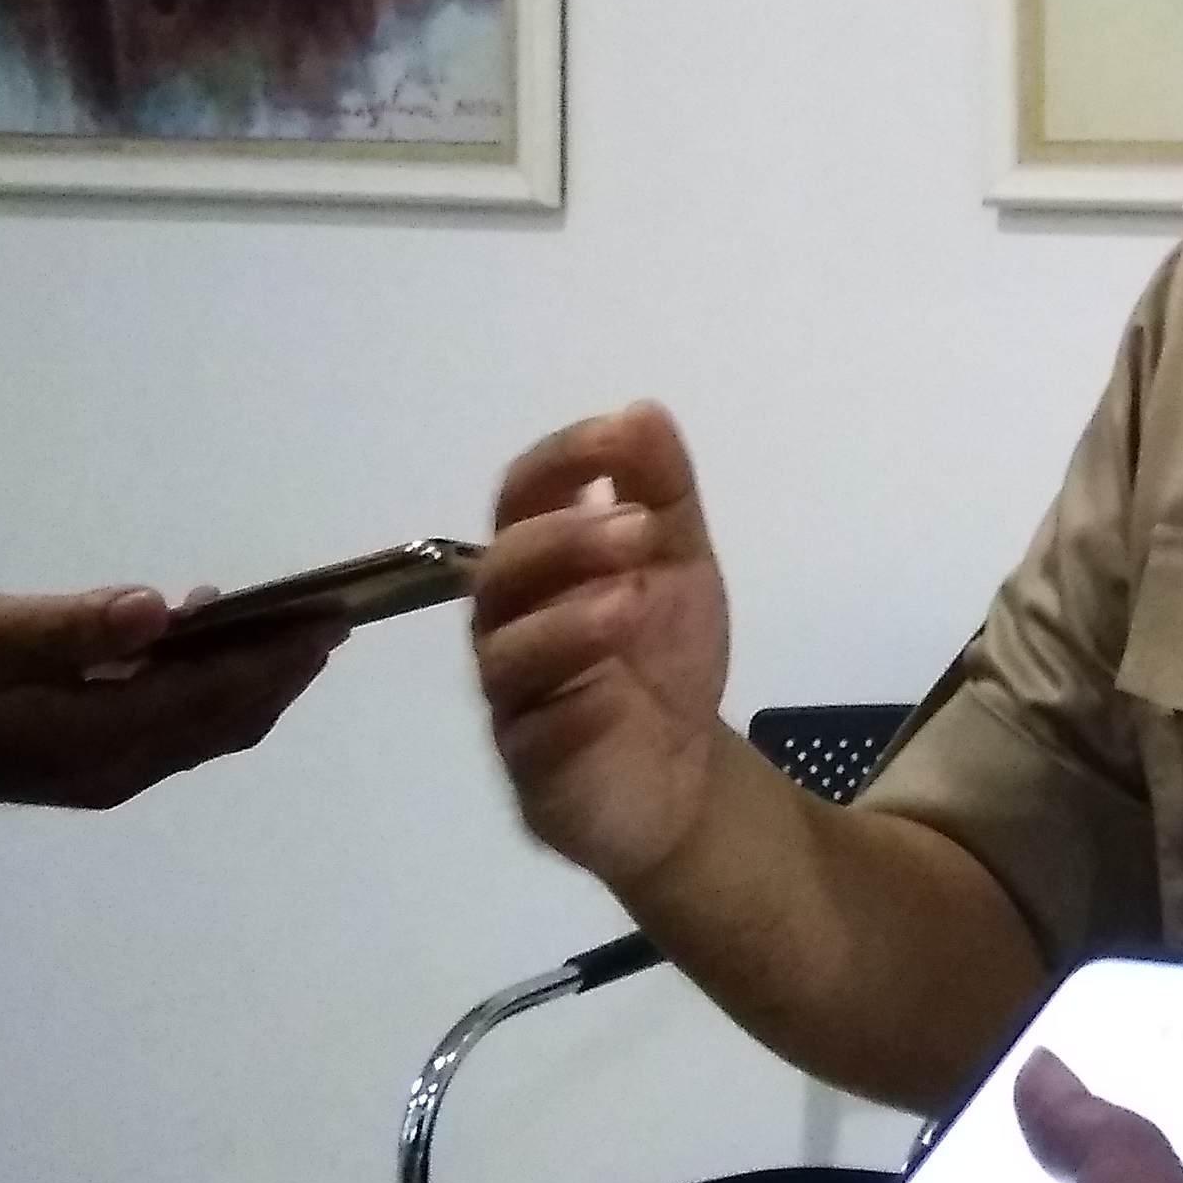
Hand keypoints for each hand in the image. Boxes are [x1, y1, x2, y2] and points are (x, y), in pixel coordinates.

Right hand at [0, 588, 342, 811]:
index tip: (328, 617)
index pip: (212, 695)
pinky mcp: (100, 769)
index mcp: (93, 738)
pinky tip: (213, 640)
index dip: (275, 657)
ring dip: (258, 680)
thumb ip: (65, 626)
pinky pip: (183, 730)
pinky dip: (216, 689)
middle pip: (229, 719)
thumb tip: (156, 608)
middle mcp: (118, 768)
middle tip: (335, 613)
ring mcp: (111, 776)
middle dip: (285, 668)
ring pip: (213, 729)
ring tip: (297, 622)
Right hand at [470, 405, 733, 886]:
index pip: (522, 498)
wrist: (679, 772)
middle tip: (641, 527)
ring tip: (630, 598)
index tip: (618, 438)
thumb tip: (642, 410)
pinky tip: (615, 686)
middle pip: (503, 571)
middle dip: (566, 540)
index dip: (561, 462)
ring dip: (567, 619)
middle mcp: (510, 622)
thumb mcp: (679, 563)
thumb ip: (662, 491)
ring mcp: (516, 696)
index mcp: (540, 564)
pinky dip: (574, 710)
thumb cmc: (659, 655)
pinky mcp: (533, 765)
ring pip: (508, 652)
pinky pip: (535, 735)